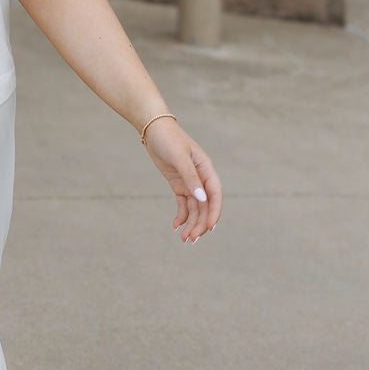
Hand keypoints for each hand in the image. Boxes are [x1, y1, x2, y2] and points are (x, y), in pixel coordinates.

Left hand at [142, 118, 221, 243]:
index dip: (214, 212)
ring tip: (184, 239)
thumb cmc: (169, 139)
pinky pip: (184, 204)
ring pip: (195, 208)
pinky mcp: (179, 184)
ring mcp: (190, 182)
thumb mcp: (179, 157)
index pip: (215, 195)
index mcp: (206, 169)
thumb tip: (202, 199)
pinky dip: (182, 216)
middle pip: (205, 206)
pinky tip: (176, 225)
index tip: (210, 228)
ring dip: (191, 223)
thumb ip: (191, 177)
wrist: (153, 129)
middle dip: (200, 224)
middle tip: (191, 239)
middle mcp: (201, 178)